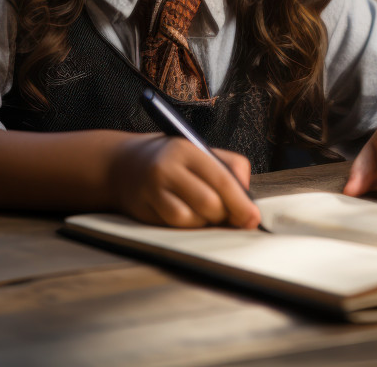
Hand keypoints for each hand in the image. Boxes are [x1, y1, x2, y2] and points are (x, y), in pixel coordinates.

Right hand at [108, 135, 258, 227]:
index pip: (221, 178)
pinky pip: (173, 227)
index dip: (240, 202)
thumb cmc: (172, 160)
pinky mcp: (142, 210)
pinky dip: (186, 226)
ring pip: (190, 219)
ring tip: (204, 212)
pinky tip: (187, 216)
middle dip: (224, 215)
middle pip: (208, 203)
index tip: (253, 218)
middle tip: (228, 215)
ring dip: (204, 222)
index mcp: (187, 149)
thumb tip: (247, 197)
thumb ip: (230, 168)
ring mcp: (152, 190)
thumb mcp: (200, 152)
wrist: (123, 165)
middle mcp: (167, 168)